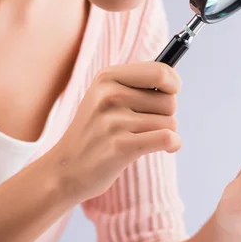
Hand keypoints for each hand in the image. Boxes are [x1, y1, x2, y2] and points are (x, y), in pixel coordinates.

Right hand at [44, 62, 181, 203]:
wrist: (65, 170)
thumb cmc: (96, 131)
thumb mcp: (107, 96)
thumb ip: (140, 83)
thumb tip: (176, 79)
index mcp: (107, 77)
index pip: (161, 71)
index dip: (173, 84)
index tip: (169, 93)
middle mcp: (109, 95)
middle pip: (170, 100)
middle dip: (165, 114)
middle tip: (142, 125)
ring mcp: (113, 121)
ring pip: (170, 122)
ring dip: (164, 132)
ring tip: (139, 138)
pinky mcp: (120, 146)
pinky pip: (168, 138)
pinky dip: (173, 144)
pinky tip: (166, 148)